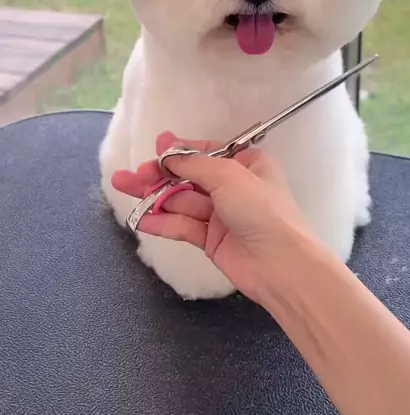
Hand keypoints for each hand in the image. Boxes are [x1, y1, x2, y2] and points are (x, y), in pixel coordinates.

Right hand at [112, 132, 307, 301]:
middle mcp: (234, 186)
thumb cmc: (260, 209)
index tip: (154, 150)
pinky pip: (183, 226)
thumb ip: (193, 164)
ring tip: (124, 189)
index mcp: (247, 164)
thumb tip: (167, 152)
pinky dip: (162, 221)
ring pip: (182, 201)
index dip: (179, 152)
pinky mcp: (212, 240)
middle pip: (189, 177)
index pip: (206, 153)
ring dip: (154, 196)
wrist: (280, 264)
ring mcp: (222, 214)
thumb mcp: (227, 175)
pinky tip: (141, 218)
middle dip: (159, 175)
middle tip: (130, 175)